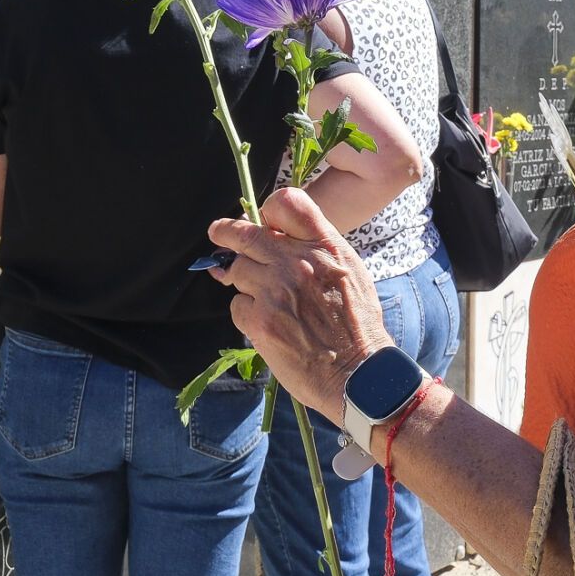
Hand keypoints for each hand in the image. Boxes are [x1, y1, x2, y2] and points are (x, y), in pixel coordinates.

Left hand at [208, 188, 393, 418]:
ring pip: (237, 271)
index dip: (268, 210)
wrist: (358, 372)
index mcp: (323, 246)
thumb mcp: (350, 270)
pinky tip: (267, 324)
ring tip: (262, 298)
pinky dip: (247, 313)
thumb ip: (318, 248)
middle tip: (216, 232)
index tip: (261, 220)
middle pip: (246, 235)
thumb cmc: (357, 324)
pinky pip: (237, 305)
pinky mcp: (260, 320)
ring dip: (244, 282)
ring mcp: (274, 291)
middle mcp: (296, 262)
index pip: (285, 203)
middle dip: (225, 232)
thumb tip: (283, 237)